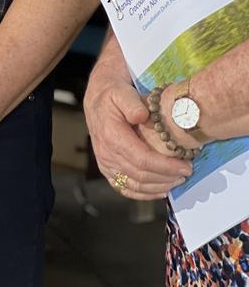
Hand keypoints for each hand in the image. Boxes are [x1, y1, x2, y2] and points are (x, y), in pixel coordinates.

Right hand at [84, 70, 192, 199]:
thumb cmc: (113, 96)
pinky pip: (126, 189)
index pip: (141, 159)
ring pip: (135, 185)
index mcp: (111, 136)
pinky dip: (145, 194)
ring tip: (178, 180)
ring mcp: (106, 164)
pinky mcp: (108, 170)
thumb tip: (142, 116)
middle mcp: (106, 153)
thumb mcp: (122, 92)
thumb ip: (132, 103)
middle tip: (187, 172)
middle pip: (141, 175)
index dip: (166, 166)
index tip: (186, 165)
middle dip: (167, 177)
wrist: (97, 101)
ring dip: (159, 187)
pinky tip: (161, 190)